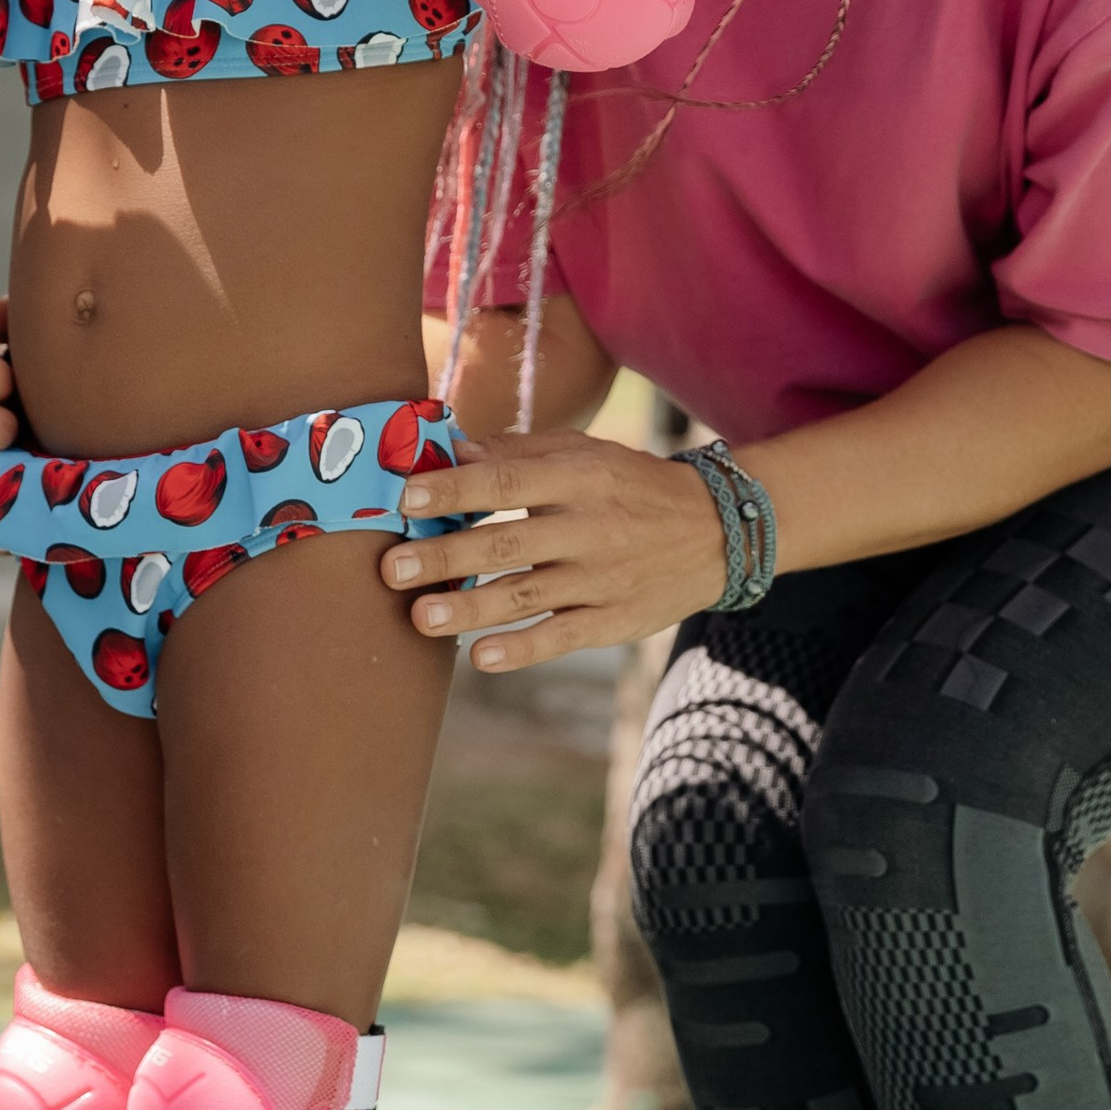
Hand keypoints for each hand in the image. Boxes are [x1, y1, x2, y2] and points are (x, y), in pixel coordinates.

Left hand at [381, 427, 730, 670]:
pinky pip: (563, 637)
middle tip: (392, 568)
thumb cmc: (631, 485)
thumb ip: (518, 453)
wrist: (718, 531)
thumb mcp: (585, 453)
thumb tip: (452, 451)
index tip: (407, 499)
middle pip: (509, 541)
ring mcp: (603, 577)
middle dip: (447, 556)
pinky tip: (481, 658)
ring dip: (470, 608)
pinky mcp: (615, 620)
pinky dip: (523, 650)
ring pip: (528, 595)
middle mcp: (590, 526)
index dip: (456, 490)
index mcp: (580, 476)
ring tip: (420, 618)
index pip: (508, 480)